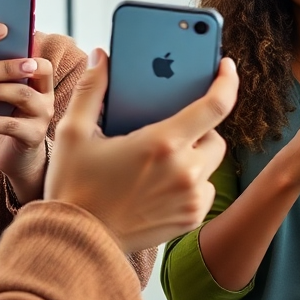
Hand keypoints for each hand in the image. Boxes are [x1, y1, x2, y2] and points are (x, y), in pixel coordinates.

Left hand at [0, 57, 56, 204]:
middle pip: (32, 72)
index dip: (22, 48)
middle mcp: (46, 96)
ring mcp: (42, 117)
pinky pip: (11, 126)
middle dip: (2, 68)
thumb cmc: (1, 119)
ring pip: (23, 96)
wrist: (13, 158)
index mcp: (39, 82)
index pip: (38, 56)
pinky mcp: (32, 137)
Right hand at [45, 49, 233, 252]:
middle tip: (172, 128)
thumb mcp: (73, 133)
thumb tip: (101, 56)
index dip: (227, 81)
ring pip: (211, 163)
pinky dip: (192, 182)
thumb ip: (92, 89)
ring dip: (196, 155)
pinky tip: (163, 183)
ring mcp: (191, 198)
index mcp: (162, 143)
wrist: (77, 242)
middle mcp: (184, 171)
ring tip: (163, 157)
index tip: (226, 67)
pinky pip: (205, 190)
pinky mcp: (191, 218)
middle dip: (199, 128)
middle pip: (215, 135)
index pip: (215, 104)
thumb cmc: (73, 186)